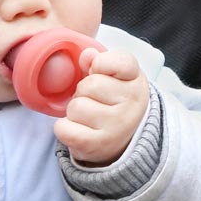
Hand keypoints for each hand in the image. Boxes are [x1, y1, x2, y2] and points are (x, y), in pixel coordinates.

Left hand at [53, 48, 148, 165]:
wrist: (122, 142)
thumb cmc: (112, 104)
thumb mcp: (113, 79)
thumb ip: (98, 63)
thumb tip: (87, 55)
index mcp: (136, 81)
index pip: (119, 61)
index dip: (102, 64)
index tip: (102, 73)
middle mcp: (132, 104)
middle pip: (89, 84)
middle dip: (83, 92)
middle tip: (94, 102)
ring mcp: (118, 126)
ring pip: (76, 106)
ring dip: (74, 112)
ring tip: (88, 118)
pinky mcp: (99, 144)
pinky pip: (65, 129)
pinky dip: (63, 128)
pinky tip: (77, 130)